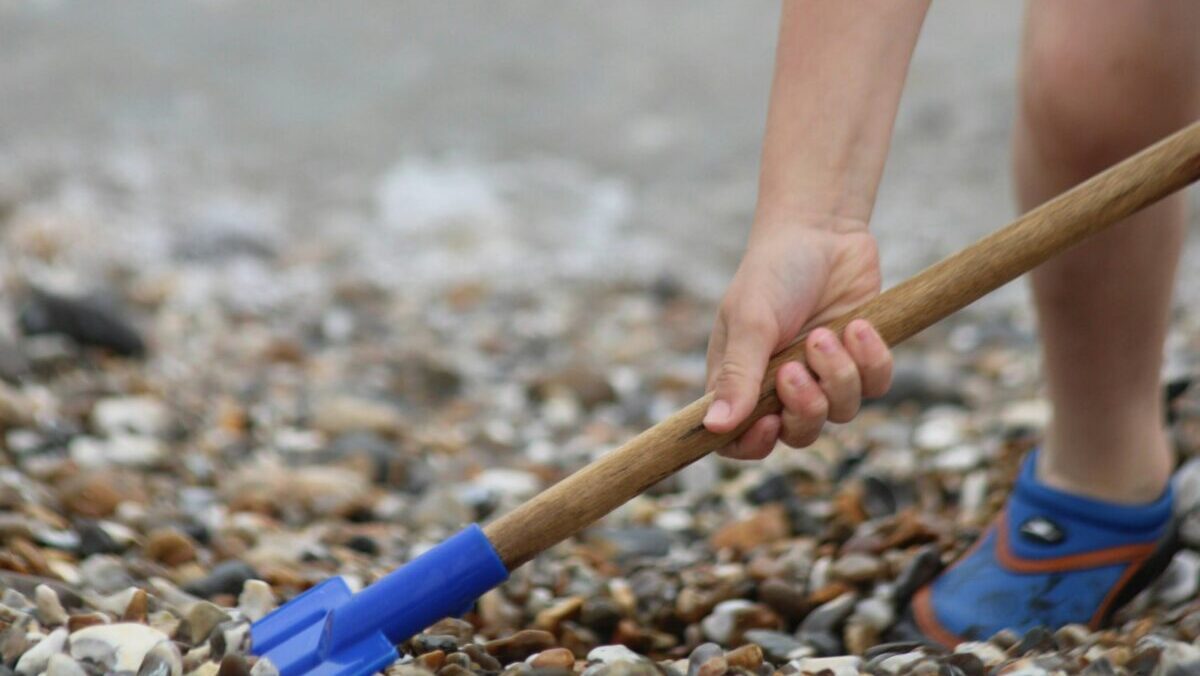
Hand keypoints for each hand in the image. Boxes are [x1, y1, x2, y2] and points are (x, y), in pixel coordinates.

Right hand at [703, 216, 892, 458]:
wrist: (823, 231)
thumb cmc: (773, 272)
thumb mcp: (750, 320)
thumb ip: (737, 376)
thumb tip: (714, 428)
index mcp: (741, 381)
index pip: (738, 440)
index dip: (752, 445)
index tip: (768, 423)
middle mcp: (781, 387)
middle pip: (798, 435)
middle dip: (804, 408)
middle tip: (795, 369)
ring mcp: (824, 376)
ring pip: (841, 413)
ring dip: (837, 375)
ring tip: (826, 333)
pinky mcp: (862, 361)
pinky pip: (876, 386)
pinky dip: (871, 360)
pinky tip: (860, 326)